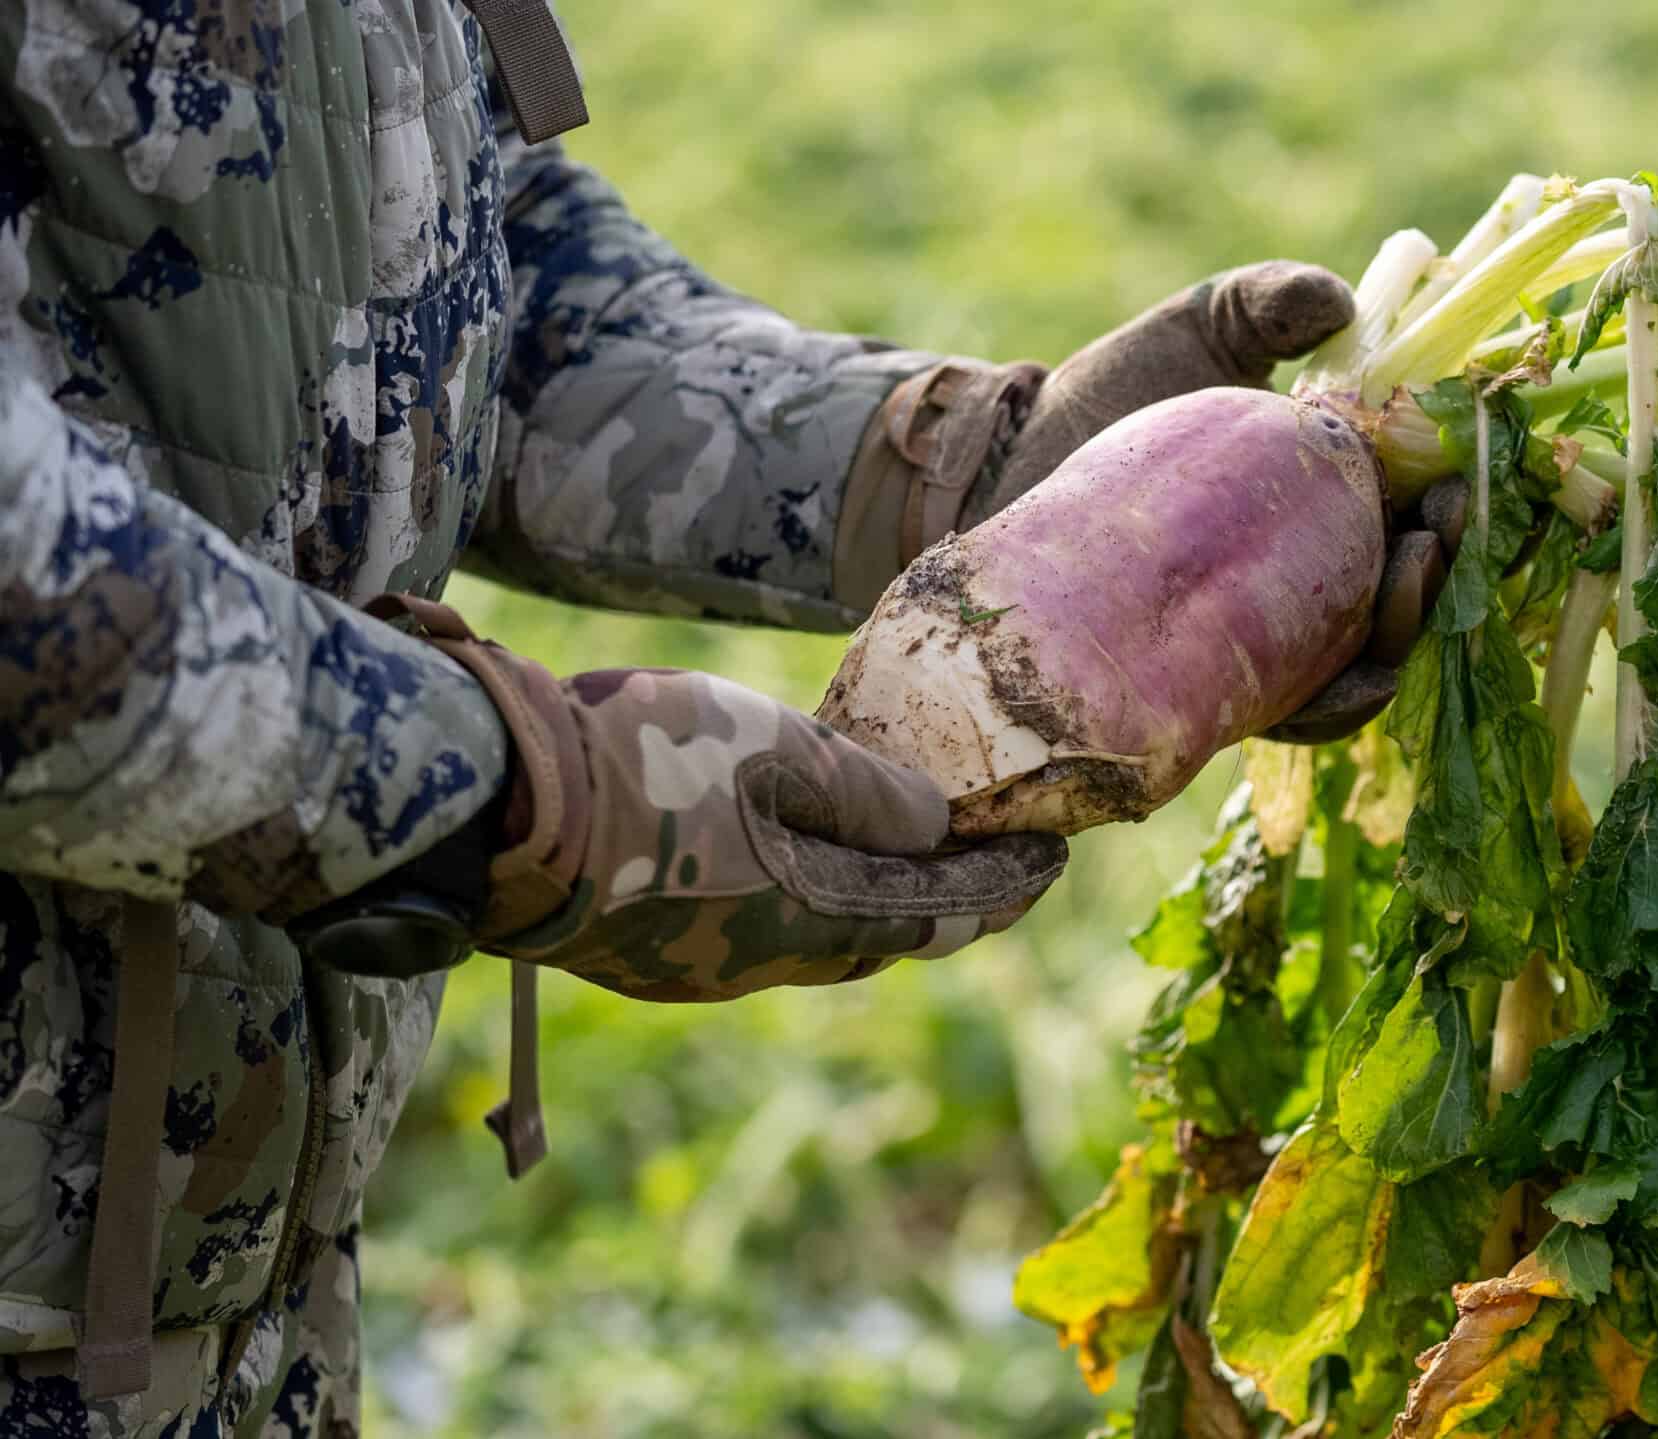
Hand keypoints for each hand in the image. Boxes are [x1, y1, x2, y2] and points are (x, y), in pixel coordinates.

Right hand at [374, 597, 1065, 1000]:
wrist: (487, 805)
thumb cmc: (641, 765)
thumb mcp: (772, 751)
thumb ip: (865, 791)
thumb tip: (935, 826)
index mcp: (810, 920)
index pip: (937, 915)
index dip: (1000, 887)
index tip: (1053, 861)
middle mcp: (759, 964)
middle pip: (881, 939)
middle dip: (944, 904)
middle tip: (994, 868)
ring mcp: (691, 968)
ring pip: (813, 943)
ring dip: (869, 907)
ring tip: (906, 868)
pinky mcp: (639, 954)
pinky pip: (750, 935)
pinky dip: (800, 902)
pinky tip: (792, 868)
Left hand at [865, 262, 1451, 747]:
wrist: (1002, 466)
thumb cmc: (1107, 393)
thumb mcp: (1199, 333)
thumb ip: (1266, 304)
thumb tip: (1340, 302)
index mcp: (1323, 498)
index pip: (1411, 511)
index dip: (1450, 503)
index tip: (1457, 480)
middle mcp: (1305, 574)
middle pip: (1402, 590)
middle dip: (1439, 569)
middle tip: (1435, 531)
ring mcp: (1266, 634)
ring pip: (1364, 656)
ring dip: (1406, 630)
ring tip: (1408, 579)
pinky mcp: (1216, 685)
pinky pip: (1300, 710)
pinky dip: (1344, 702)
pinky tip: (1368, 678)